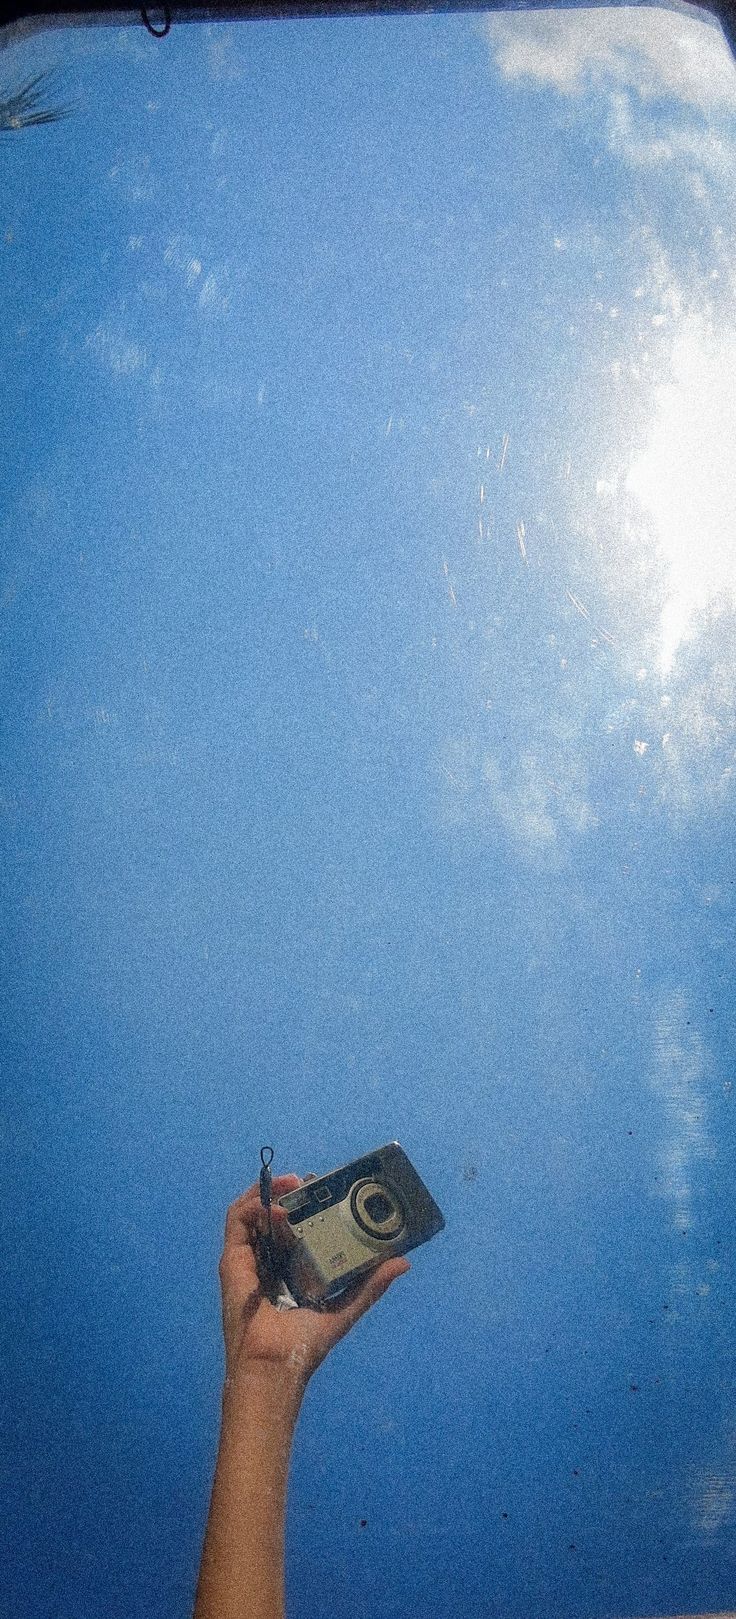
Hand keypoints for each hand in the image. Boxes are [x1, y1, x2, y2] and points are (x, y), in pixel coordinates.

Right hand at [218, 1174, 410, 1392]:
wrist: (276, 1365)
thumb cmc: (305, 1344)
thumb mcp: (345, 1306)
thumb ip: (370, 1285)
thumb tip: (403, 1262)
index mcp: (291, 1269)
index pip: (296, 1227)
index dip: (309, 1205)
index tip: (326, 1189)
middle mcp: (268, 1260)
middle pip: (275, 1215)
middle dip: (291, 1193)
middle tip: (311, 1181)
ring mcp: (248, 1258)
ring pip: (253, 1212)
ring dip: (270, 1191)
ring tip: (291, 1182)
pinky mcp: (232, 1260)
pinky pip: (237, 1221)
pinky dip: (252, 1205)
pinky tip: (275, 1205)